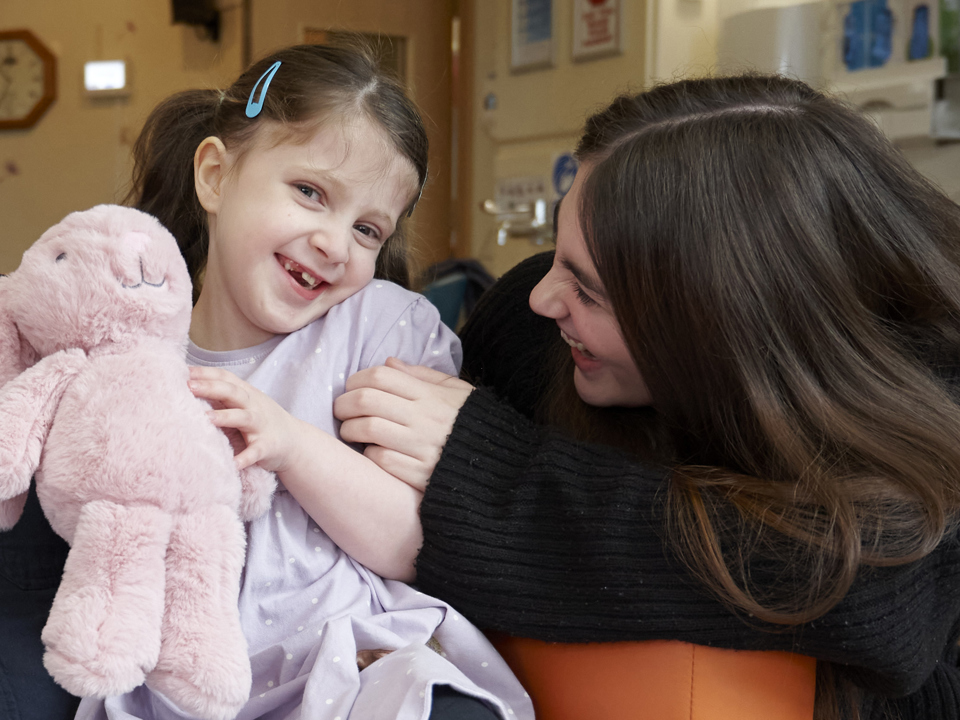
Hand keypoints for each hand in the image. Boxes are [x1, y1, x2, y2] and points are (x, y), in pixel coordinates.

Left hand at [188, 366, 304, 472]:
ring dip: (225, 417)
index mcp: (246, 393)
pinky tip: (233, 464)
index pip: (226, 377)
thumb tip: (188, 385)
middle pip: (233, 392)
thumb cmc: (261, 420)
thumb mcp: (245, 403)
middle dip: (211, 388)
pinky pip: (255, 452)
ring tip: (206, 418)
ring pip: (243, 418)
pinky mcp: (267, 447)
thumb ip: (223, 395)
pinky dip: (245, 458)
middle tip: (189, 387)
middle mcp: (253, 406)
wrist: (294, 441)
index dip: (206, 373)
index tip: (183, 371)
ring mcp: (261, 426)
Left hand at [334, 358, 473, 489]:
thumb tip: (388, 363)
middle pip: (366, 401)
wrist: (502, 461)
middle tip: (341, 411)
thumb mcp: (455, 390)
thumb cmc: (474, 422)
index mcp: (431, 395)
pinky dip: (369, 455)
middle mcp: (425, 418)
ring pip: (367, 430)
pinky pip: (381, 460)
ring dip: (350, 430)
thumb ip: (422, 375)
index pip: (380, 377)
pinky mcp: (421, 474)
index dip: (356, 379)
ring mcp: (422, 447)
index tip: (351, 388)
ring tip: (351, 432)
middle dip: (343, 404)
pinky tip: (373, 453)